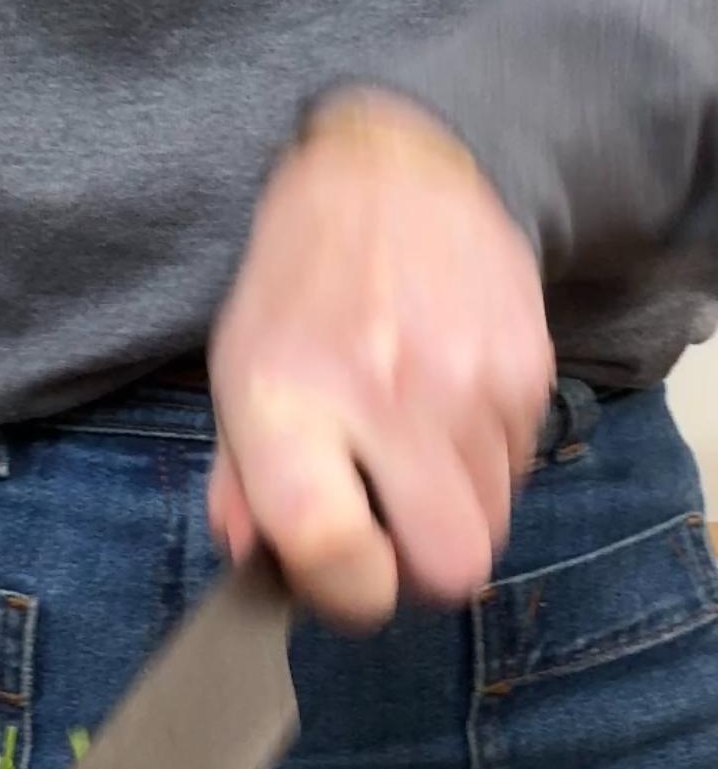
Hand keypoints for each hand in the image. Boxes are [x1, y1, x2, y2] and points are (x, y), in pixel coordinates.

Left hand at [209, 92, 553, 628]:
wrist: (394, 174)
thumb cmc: (301, 292)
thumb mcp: (237, 378)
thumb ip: (241, 487)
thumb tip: (259, 568)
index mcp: (290, 400)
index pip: (333, 548)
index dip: (345, 594)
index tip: (342, 581)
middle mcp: (387, 394)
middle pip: (448, 565)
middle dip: (419, 572)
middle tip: (387, 534)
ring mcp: (471, 383)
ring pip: (492, 527)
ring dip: (451, 515)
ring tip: (410, 455)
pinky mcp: (530, 371)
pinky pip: (517, 472)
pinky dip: (481, 466)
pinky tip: (445, 413)